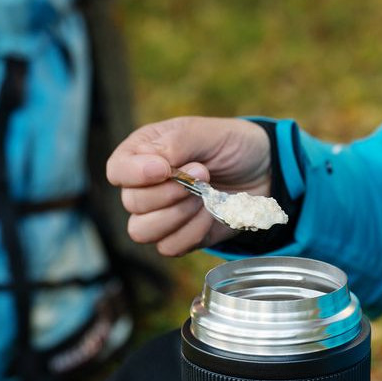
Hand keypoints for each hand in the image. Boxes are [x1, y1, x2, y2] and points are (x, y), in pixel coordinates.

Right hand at [106, 116, 271, 255]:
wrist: (264, 172)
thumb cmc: (232, 145)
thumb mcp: (207, 133)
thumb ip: (176, 143)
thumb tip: (153, 165)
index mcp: (143, 153)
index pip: (117, 170)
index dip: (134, 174)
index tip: (164, 169)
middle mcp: (145, 186)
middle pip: (131, 203)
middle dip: (169, 192)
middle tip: (203, 174)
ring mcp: (161, 214)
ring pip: (142, 231)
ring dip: (178, 215)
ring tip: (205, 197)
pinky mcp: (180, 236)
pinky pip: (169, 247)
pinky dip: (192, 232)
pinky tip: (210, 214)